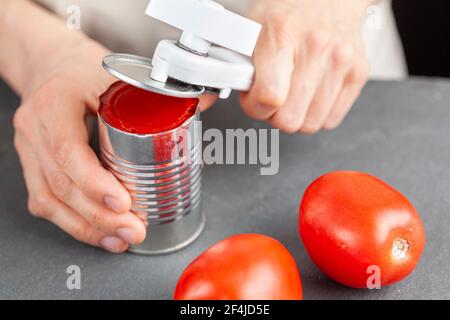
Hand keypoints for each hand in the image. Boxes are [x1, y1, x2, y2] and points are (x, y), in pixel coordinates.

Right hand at [13, 37, 146, 252]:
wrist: (51, 65)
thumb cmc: (82, 68)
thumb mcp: (117, 73)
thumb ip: (161, 90)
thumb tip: (205, 101)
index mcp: (56, 103)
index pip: (69, 150)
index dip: (95, 183)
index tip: (123, 203)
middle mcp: (36, 129)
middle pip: (62, 184)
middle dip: (100, 216)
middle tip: (135, 230)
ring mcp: (30, 150)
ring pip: (50, 200)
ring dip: (88, 227)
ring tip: (121, 239)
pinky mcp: (33, 165)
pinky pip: (45, 201)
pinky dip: (73, 223)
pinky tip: (100, 234)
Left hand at [241, 0, 371, 133]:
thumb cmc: (288, 12)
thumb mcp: (252, 29)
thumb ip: (238, 65)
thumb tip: (219, 96)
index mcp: (282, 33)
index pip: (268, 96)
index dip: (255, 107)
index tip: (253, 99)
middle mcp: (316, 46)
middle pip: (290, 119)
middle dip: (275, 114)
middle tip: (273, 96)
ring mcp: (341, 61)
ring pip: (310, 124)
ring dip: (297, 115)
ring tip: (292, 92)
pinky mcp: (358, 73)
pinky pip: (331, 120)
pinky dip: (317, 113)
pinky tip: (311, 93)